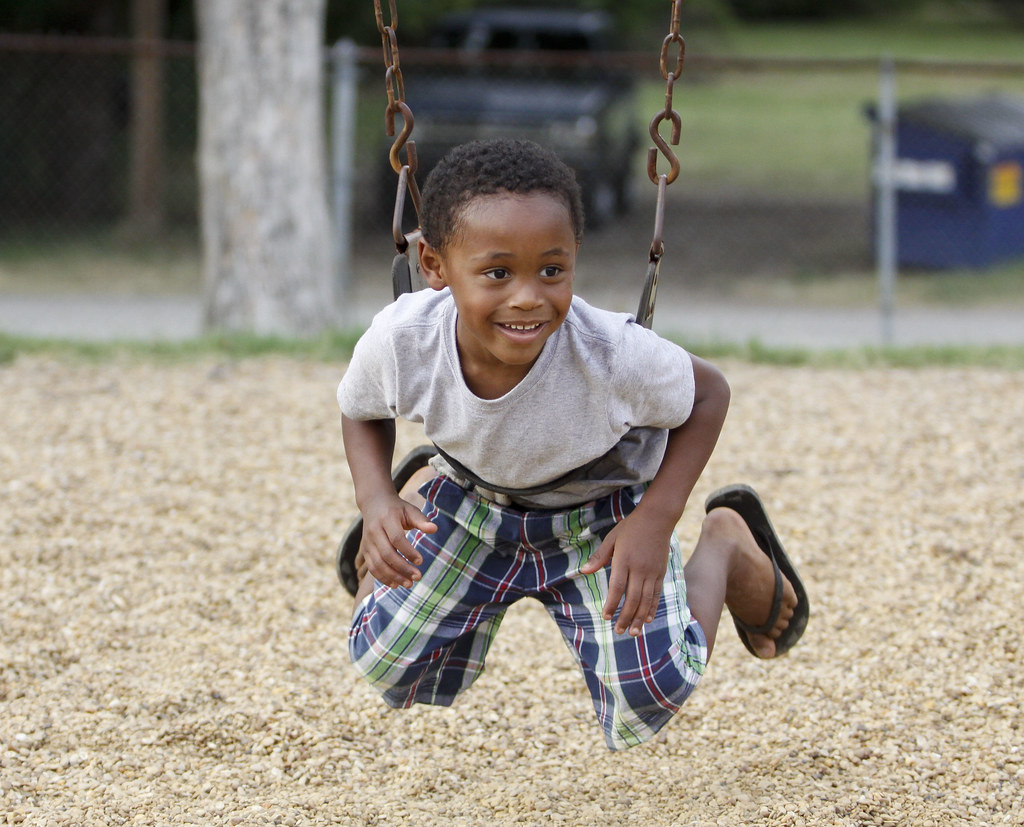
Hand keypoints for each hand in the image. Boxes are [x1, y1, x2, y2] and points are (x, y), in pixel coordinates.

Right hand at [360, 493, 436, 589]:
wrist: (374, 504)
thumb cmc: (397, 509)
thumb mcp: (410, 510)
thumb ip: (421, 520)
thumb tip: (434, 529)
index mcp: (386, 519)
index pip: (396, 538)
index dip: (408, 551)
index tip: (421, 561)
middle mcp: (374, 531)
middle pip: (386, 554)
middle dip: (402, 568)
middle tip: (418, 577)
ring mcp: (368, 542)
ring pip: (377, 564)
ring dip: (393, 576)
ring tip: (409, 584)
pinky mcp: (365, 550)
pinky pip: (372, 567)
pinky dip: (382, 578)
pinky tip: (395, 584)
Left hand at [579, 514, 669, 636]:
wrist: (657, 518)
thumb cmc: (630, 527)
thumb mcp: (611, 538)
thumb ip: (599, 556)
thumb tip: (583, 571)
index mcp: (624, 559)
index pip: (617, 587)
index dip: (612, 604)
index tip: (606, 617)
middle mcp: (639, 568)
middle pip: (632, 598)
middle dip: (626, 617)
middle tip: (619, 631)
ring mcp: (652, 571)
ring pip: (646, 599)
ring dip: (639, 618)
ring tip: (633, 633)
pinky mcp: (661, 572)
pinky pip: (656, 594)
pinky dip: (652, 608)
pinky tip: (647, 619)